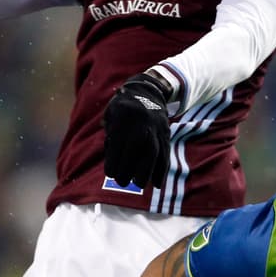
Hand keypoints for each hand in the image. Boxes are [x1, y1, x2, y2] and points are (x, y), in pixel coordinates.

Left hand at [103, 72, 171, 188]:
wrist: (147, 92)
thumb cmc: (123, 108)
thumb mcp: (111, 116)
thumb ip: (110, 137)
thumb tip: (110, 160)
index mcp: (124, 118)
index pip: (118, 145)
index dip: (113, 162)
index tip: (110, 173)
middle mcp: (141, 124)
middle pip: (136, 151)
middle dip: (128, 170)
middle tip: (121, 182)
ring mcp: (156, 129)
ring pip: (153, 154)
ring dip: (146, 172)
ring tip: (138, 184)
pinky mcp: (166, 135)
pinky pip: (165, 154)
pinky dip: (162, 170)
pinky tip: (156, 183)